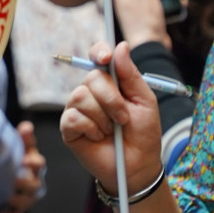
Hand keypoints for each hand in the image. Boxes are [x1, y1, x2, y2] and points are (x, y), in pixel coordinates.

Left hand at [3, 122, 46, 212]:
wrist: (1, 177)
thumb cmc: (13, 157)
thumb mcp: (18, 145)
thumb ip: (23, 137)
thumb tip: (27, 126)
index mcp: (35, 165)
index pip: (39, 163)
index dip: (32, 162)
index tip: (22, 160)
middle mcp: (34, 182)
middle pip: (34, 185)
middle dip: (23, 182)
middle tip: (10, 179)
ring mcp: (27, 198)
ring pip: (25, 201)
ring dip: (14, 198)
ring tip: (3, 194)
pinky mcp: (17, 210)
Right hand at [59, 40, 163, 196]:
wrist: (137, 166)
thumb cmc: (143, 134)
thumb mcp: (145, 102)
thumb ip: (131, 75)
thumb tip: (120, 46)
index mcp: (111, 81)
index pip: (98, 56)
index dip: (99, 52)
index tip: (105, 58)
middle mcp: (92, 91)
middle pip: (92, 77)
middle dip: (111, 98)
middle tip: (123, 117)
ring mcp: (78, 108)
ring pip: (81, 96)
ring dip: (103, 116)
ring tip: (111, 130)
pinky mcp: (69, 126)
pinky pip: (74, 117)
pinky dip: (91, 128)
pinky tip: (97, 137)